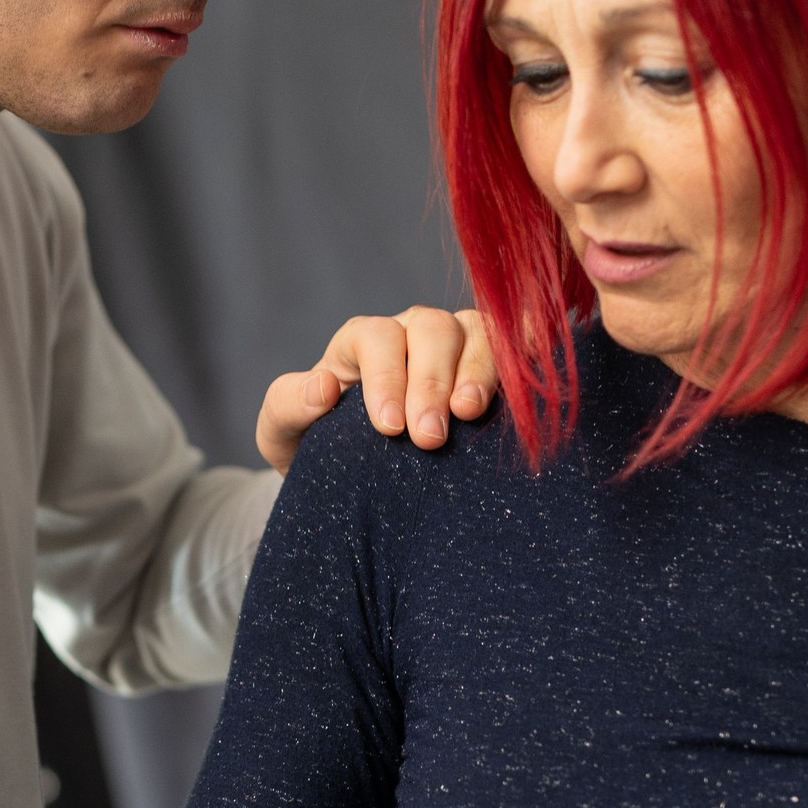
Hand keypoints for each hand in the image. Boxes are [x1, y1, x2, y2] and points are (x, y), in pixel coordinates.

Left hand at [256, 306, 498, 471]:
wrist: (360, 479)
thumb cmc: (321, 449)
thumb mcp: (284, 434)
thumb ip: (287, 406)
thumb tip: (321, 387)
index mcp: (363, 343)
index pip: (375, 337)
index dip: (385, 376)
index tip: (389, 428)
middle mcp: (413, 334)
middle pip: (432, 328)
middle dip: (431, 381)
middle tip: (428, 438)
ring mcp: (460, 346)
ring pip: (479, 332)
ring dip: (479, 371)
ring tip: (469, 414)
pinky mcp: (497, 367)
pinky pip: (517, 348)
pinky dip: (522, 360)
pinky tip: (522, 391)